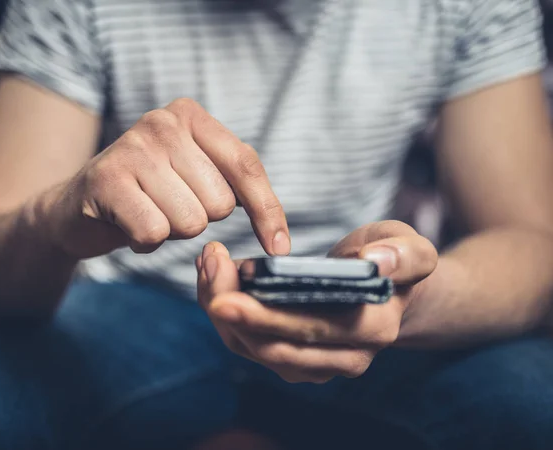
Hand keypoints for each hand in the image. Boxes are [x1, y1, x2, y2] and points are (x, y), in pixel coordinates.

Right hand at [41, 98, 289, 257]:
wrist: (79, 207)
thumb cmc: (150, 196)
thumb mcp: (196, 179)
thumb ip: (236, 186)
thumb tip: (280, 239)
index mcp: (191, 116)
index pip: (246, 166)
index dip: (268, 211)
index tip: (279, 248)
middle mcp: (163, 123)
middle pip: (220, 202)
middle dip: (200, 218)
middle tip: (168, 207)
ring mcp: (132, 147)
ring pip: (191, 221)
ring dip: (172, 231)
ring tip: (148, 213)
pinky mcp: (105, 179)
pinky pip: (155, 232)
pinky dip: (145, 242)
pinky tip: (128, 225)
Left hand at [197, 221, 437, 382]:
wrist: (389, 292)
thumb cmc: (394, 263)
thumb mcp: (413, 247)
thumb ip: (404, 255)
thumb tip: (373, 264)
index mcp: (374, 329)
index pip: (311, 330)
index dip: (265, 314)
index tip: (230, 286)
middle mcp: (343, 358)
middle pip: (271, 345)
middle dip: (230, 306)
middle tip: (208, 263)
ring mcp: (315, 364)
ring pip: (252, 348)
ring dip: (220, 307)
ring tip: (208, 262)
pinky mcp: (291, 358)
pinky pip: (247, 342)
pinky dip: (224, 311)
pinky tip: (214, 277)